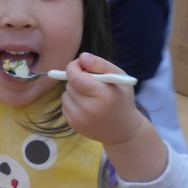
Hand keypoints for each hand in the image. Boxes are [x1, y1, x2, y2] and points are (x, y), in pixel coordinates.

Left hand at [61, 52, 166, 181]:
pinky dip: (72, 102)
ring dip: (74, 91)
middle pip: (70, 85)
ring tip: (89, 96)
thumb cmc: (121, 99)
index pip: (75, 77)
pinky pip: (65, 106)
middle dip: (77, 79)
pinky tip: (85, 106)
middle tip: (90, 83)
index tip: (79, 64)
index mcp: (103, 95)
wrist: (123, 130)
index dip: (73, 67)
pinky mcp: (73, 125)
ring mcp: (79, 119)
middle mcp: (89, 109)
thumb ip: (100, 64)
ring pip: (65, 95)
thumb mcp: (119, 77)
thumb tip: (81, 57)